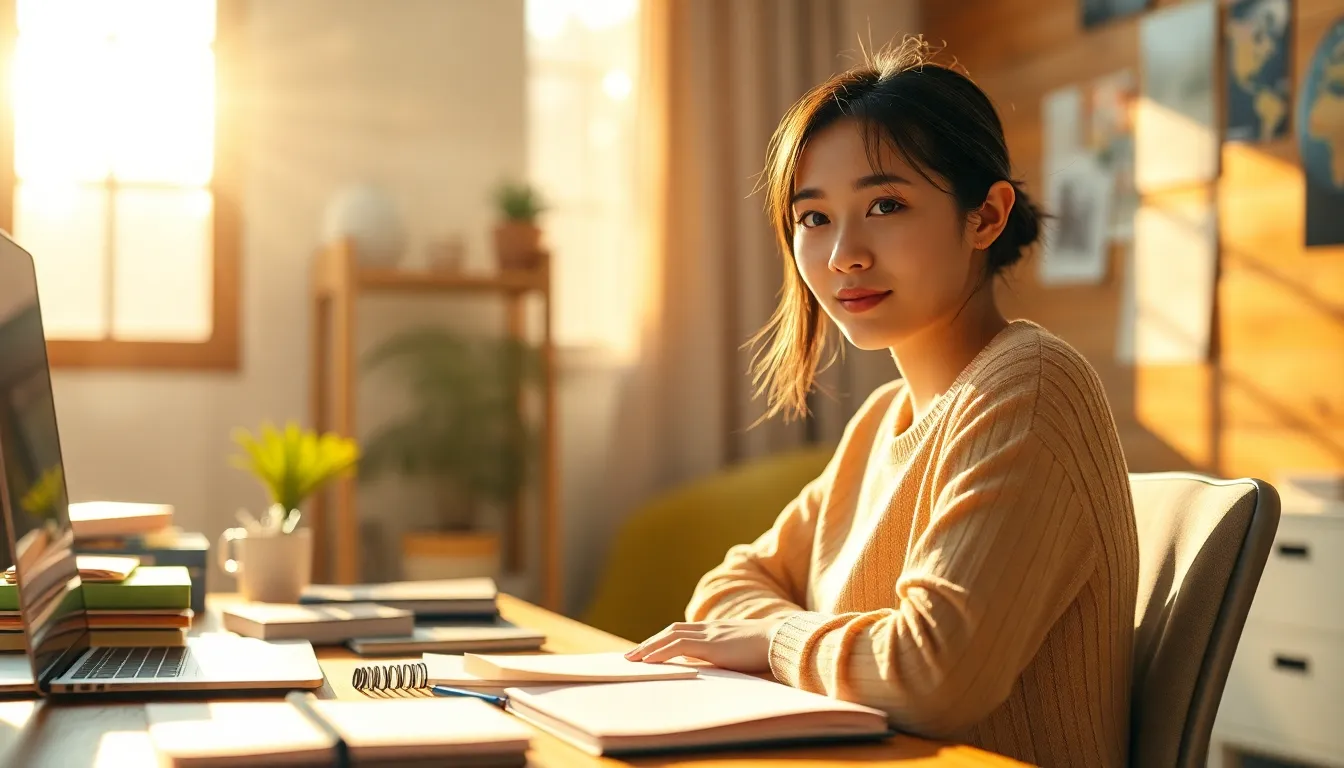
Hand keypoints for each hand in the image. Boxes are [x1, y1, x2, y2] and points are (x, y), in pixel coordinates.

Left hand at [624, 619, 783, 672]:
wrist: (781, 639)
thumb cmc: (767, 649)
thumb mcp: (739, 652)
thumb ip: (720, 655)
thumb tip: (701, 664)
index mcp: (717, 631)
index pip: (683, 631)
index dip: (664, 639)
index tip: (650, 649)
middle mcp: (709, 629)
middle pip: (672, 631)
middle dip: (651, 642)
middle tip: (633, 655)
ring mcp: (709, 634)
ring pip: (670, 636)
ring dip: (649, 647)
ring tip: (633, 659)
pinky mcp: (710, 644)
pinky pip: (678, 646)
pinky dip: (660, 652)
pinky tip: (649, 661)